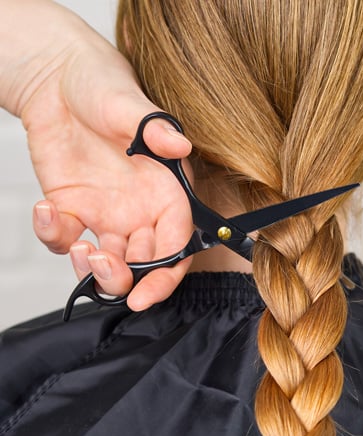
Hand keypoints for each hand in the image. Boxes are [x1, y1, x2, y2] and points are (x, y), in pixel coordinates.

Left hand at [15, 3, 192, 309]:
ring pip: (109, 264)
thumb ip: (154, 127)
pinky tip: (47, 209)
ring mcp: (106, 214)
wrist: (56, 78)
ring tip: (80, 249)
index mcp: (167, 191)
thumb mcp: (127, 103)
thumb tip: (180, 143)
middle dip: (127, 278)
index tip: (146, 293)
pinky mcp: (73, 210)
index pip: (176, 244)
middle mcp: (141, 211)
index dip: (165, 274)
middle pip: (145, 264)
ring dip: (95, 271)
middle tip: (105, 265)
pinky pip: (65, 240)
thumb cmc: (101, 84)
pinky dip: (54, 237)